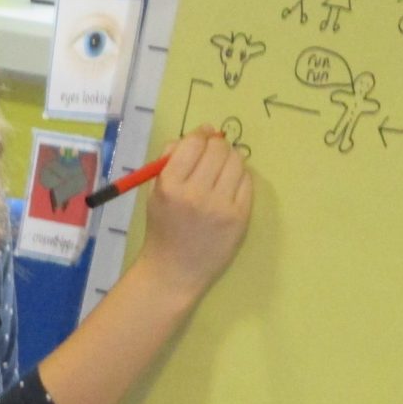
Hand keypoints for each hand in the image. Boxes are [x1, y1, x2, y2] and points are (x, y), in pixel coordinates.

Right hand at [133, 126, 252, 302]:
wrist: (174, 270)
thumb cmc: (162, 228)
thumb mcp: (155, 192)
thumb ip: (171, 160)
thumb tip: (201, 132)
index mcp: (170, 185)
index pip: (193, 143)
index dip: (200, 135)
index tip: (203, 137)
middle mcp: (195, 193)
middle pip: (218, 149)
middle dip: (217, 146)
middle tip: (213, 154)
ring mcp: (220, 206)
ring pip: (237, 162)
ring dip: (230, 160)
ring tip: (221, 172)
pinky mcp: (239, 217)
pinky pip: (247, 182)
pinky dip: (239, 179)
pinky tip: (229, 188)